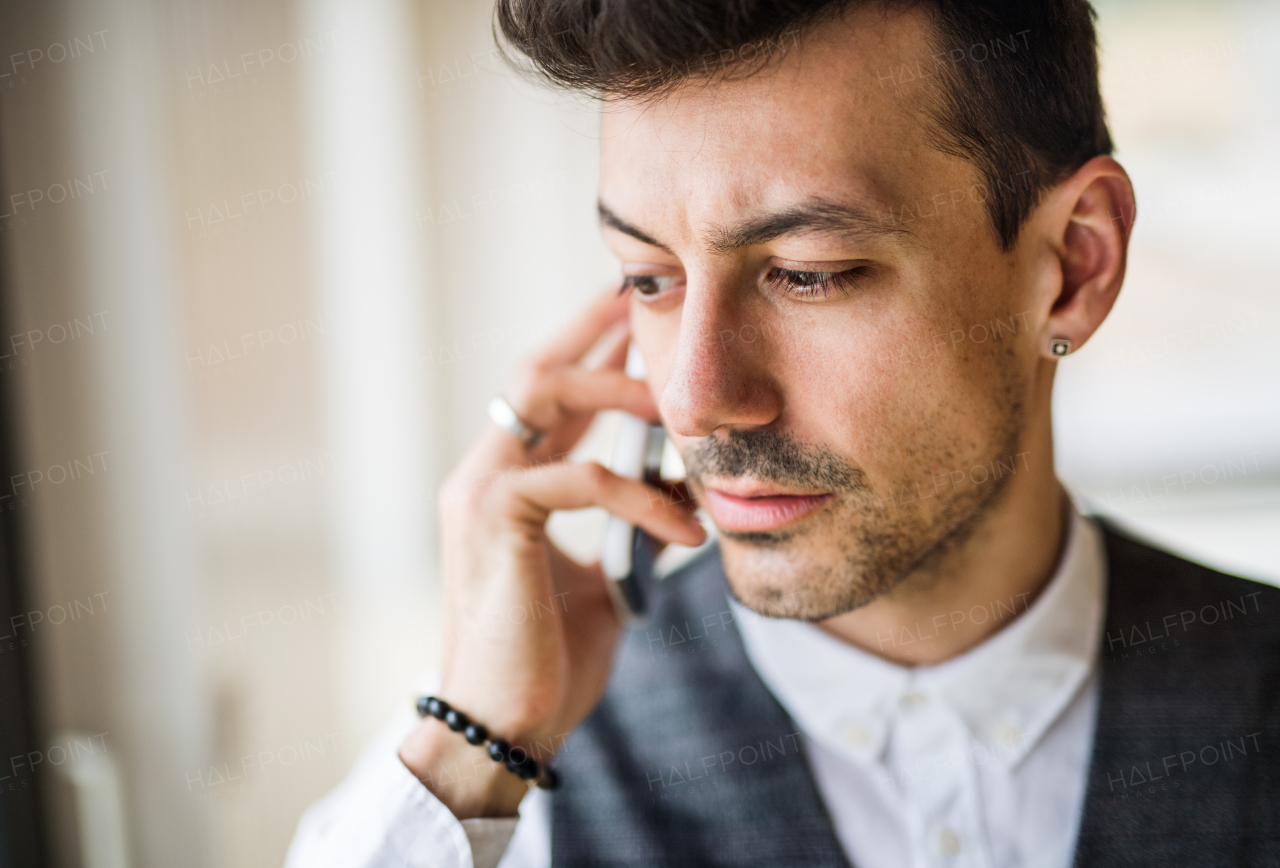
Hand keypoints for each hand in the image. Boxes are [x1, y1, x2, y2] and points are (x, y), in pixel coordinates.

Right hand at [398, 290, 704, 817]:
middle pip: (535, 370)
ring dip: (619, 389)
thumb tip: (682, 497)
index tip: (636, 316)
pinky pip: (580, 477)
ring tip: (682, 411)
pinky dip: (642, 495)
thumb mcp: (600, 581)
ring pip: (544, 393)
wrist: (505, 728)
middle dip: (595, 333)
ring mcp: (480, 492)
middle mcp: (483, 475)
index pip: (544, 398)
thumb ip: (624, 532)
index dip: (588, 351)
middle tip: (651, 307)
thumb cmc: (547, 661)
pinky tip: (688, 530)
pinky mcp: (494, 520)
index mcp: (505, 486)